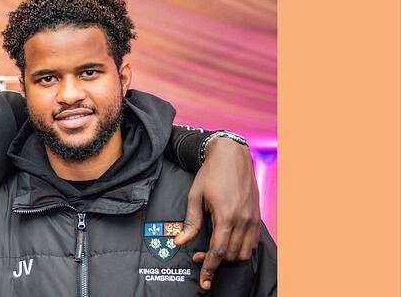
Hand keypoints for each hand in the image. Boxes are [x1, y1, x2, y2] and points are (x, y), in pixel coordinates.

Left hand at [173, 137, 259, 289]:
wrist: (232, 156)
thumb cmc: (211, 173)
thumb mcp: (195, 196)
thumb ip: (190, 221)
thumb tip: (180, 241)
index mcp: (226, 215)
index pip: (218, 250)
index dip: (209, 267)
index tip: (204, 280)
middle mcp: (243, 219)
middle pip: (232, 255)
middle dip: (215, 262)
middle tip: (198, 256)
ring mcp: (253, 219)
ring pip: (245, 252)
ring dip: (229, 257)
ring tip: (213, 250)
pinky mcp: (257, 217)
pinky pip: (252, 243)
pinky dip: (241, 249)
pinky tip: (228, 243)